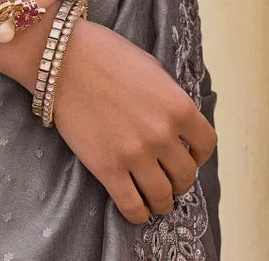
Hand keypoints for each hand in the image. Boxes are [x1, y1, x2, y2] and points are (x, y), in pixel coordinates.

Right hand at [52, 19, 217, 224]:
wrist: (62, 58)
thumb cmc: (105, 54)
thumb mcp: (150, 67)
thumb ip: (167, 96)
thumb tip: (173, 119)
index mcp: (178, 105)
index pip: (206, 145)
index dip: (199, 154)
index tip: (189, 155)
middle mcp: (162, 134)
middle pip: (186, 175)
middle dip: (180, 179)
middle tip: (169, 177)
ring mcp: (135, 154)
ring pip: (163, 197)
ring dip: (162, 200)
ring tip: (155, 197)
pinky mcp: (107, 168)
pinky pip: (132, 206)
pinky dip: (138, 213)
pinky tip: (137, 208)